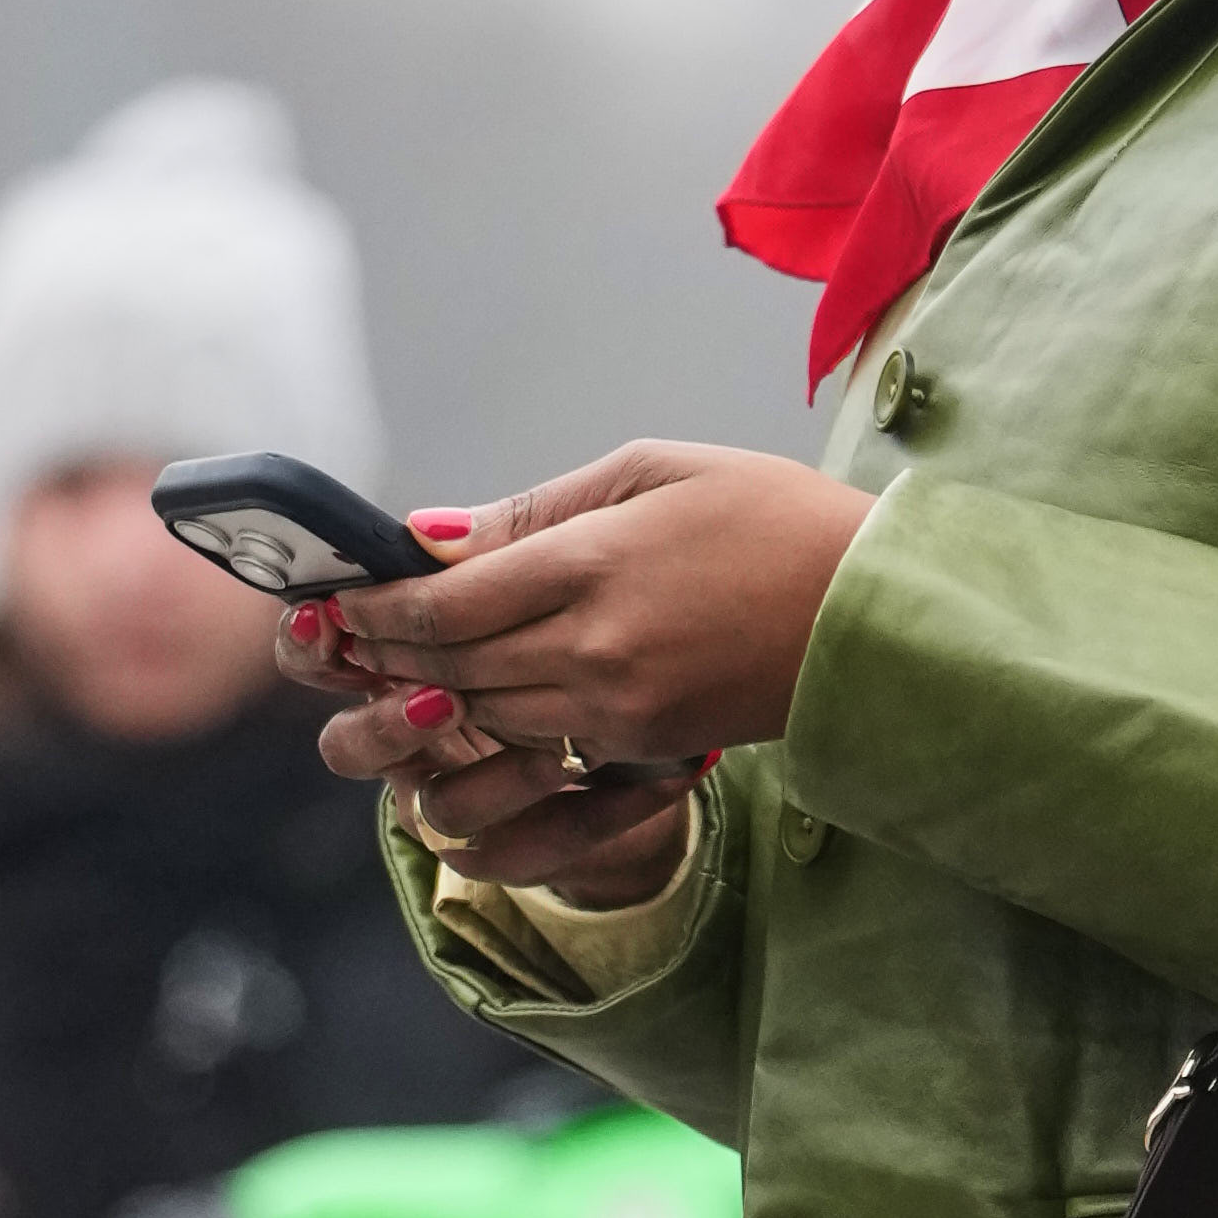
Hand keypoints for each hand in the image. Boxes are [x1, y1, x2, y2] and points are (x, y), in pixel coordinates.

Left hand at [286, 446, 871, 848]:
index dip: (381, 609)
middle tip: (342, 647)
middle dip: (389, 657)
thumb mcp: (655, 471)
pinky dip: (495, 727)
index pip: (447, 600)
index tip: (345, 605)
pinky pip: (541, 745)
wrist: (875, 613)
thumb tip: (433, 537)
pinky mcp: (645, 745)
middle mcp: (595, 647)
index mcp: (593, 563)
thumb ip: (538, 508)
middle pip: (452, 664)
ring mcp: (619, 708)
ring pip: (486, 714)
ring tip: (393, 677)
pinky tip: (476, 705)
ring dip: (433, 698)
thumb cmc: (774, 520)